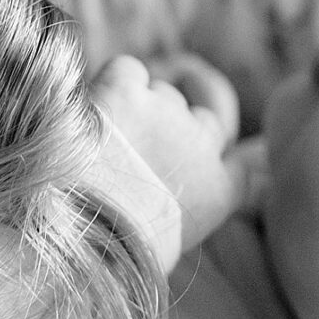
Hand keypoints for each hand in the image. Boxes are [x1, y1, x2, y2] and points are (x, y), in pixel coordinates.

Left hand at [91, 53, 253, 248]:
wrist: (77, 225)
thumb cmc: (114, 247)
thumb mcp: (166, 244)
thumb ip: (186, 218)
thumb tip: (192, 205)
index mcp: (216, 192)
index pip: (242, 167)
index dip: (219, 158)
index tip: (206, 160)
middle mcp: (201, 147)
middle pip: (202, 122)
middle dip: (174, 131)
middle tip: (135, 150)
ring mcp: (166, 112)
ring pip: (162, 94)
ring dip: (139, 109)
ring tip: (103, 142)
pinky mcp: (128, 90)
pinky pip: (128, 71)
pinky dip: (113, 83)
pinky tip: (94, 109)